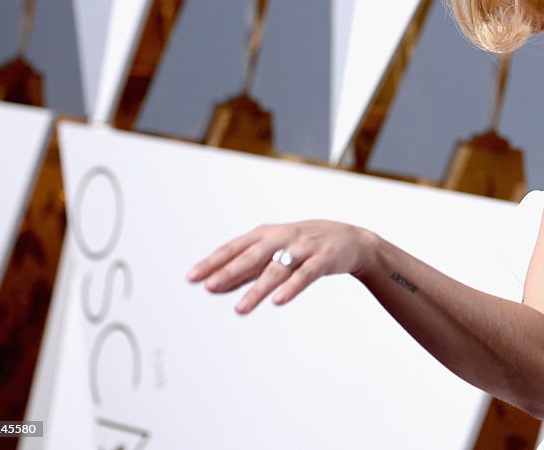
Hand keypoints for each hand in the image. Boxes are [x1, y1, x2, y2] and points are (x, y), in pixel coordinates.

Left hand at [187, 220, 374, 313]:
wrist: (352, 239)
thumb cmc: (306, 245)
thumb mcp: (275, 251)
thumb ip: (247, 268)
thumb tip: (213, 284)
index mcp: (267, 233)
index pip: (235, 247)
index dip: (214, 261)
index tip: (192, 277)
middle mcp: (283, 237)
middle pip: (253, 255)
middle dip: (230, 271)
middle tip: (209, 287)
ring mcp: (305, 247)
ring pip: (278, 268)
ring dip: (258, 289)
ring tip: (240, 309)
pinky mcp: (324, 258)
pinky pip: (306, 275)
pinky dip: (292, 287)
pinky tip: (278, 301)